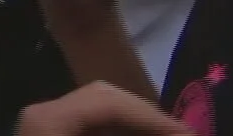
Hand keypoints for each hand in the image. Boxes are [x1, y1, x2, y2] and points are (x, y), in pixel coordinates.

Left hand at [17, 82, 194, 134]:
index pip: (109, 101)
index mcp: (47, 117)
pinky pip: (90, 126)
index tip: (190, 134)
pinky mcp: (49, 133)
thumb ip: (136, 134)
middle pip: (106, 100)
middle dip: (148, 118)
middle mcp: (42, 112)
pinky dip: (120, 132)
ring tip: (168, 134)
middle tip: (183, 134)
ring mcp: (44, 122)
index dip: (154, 117)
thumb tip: (184, 132)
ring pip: (101, 113)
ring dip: (137, 126)